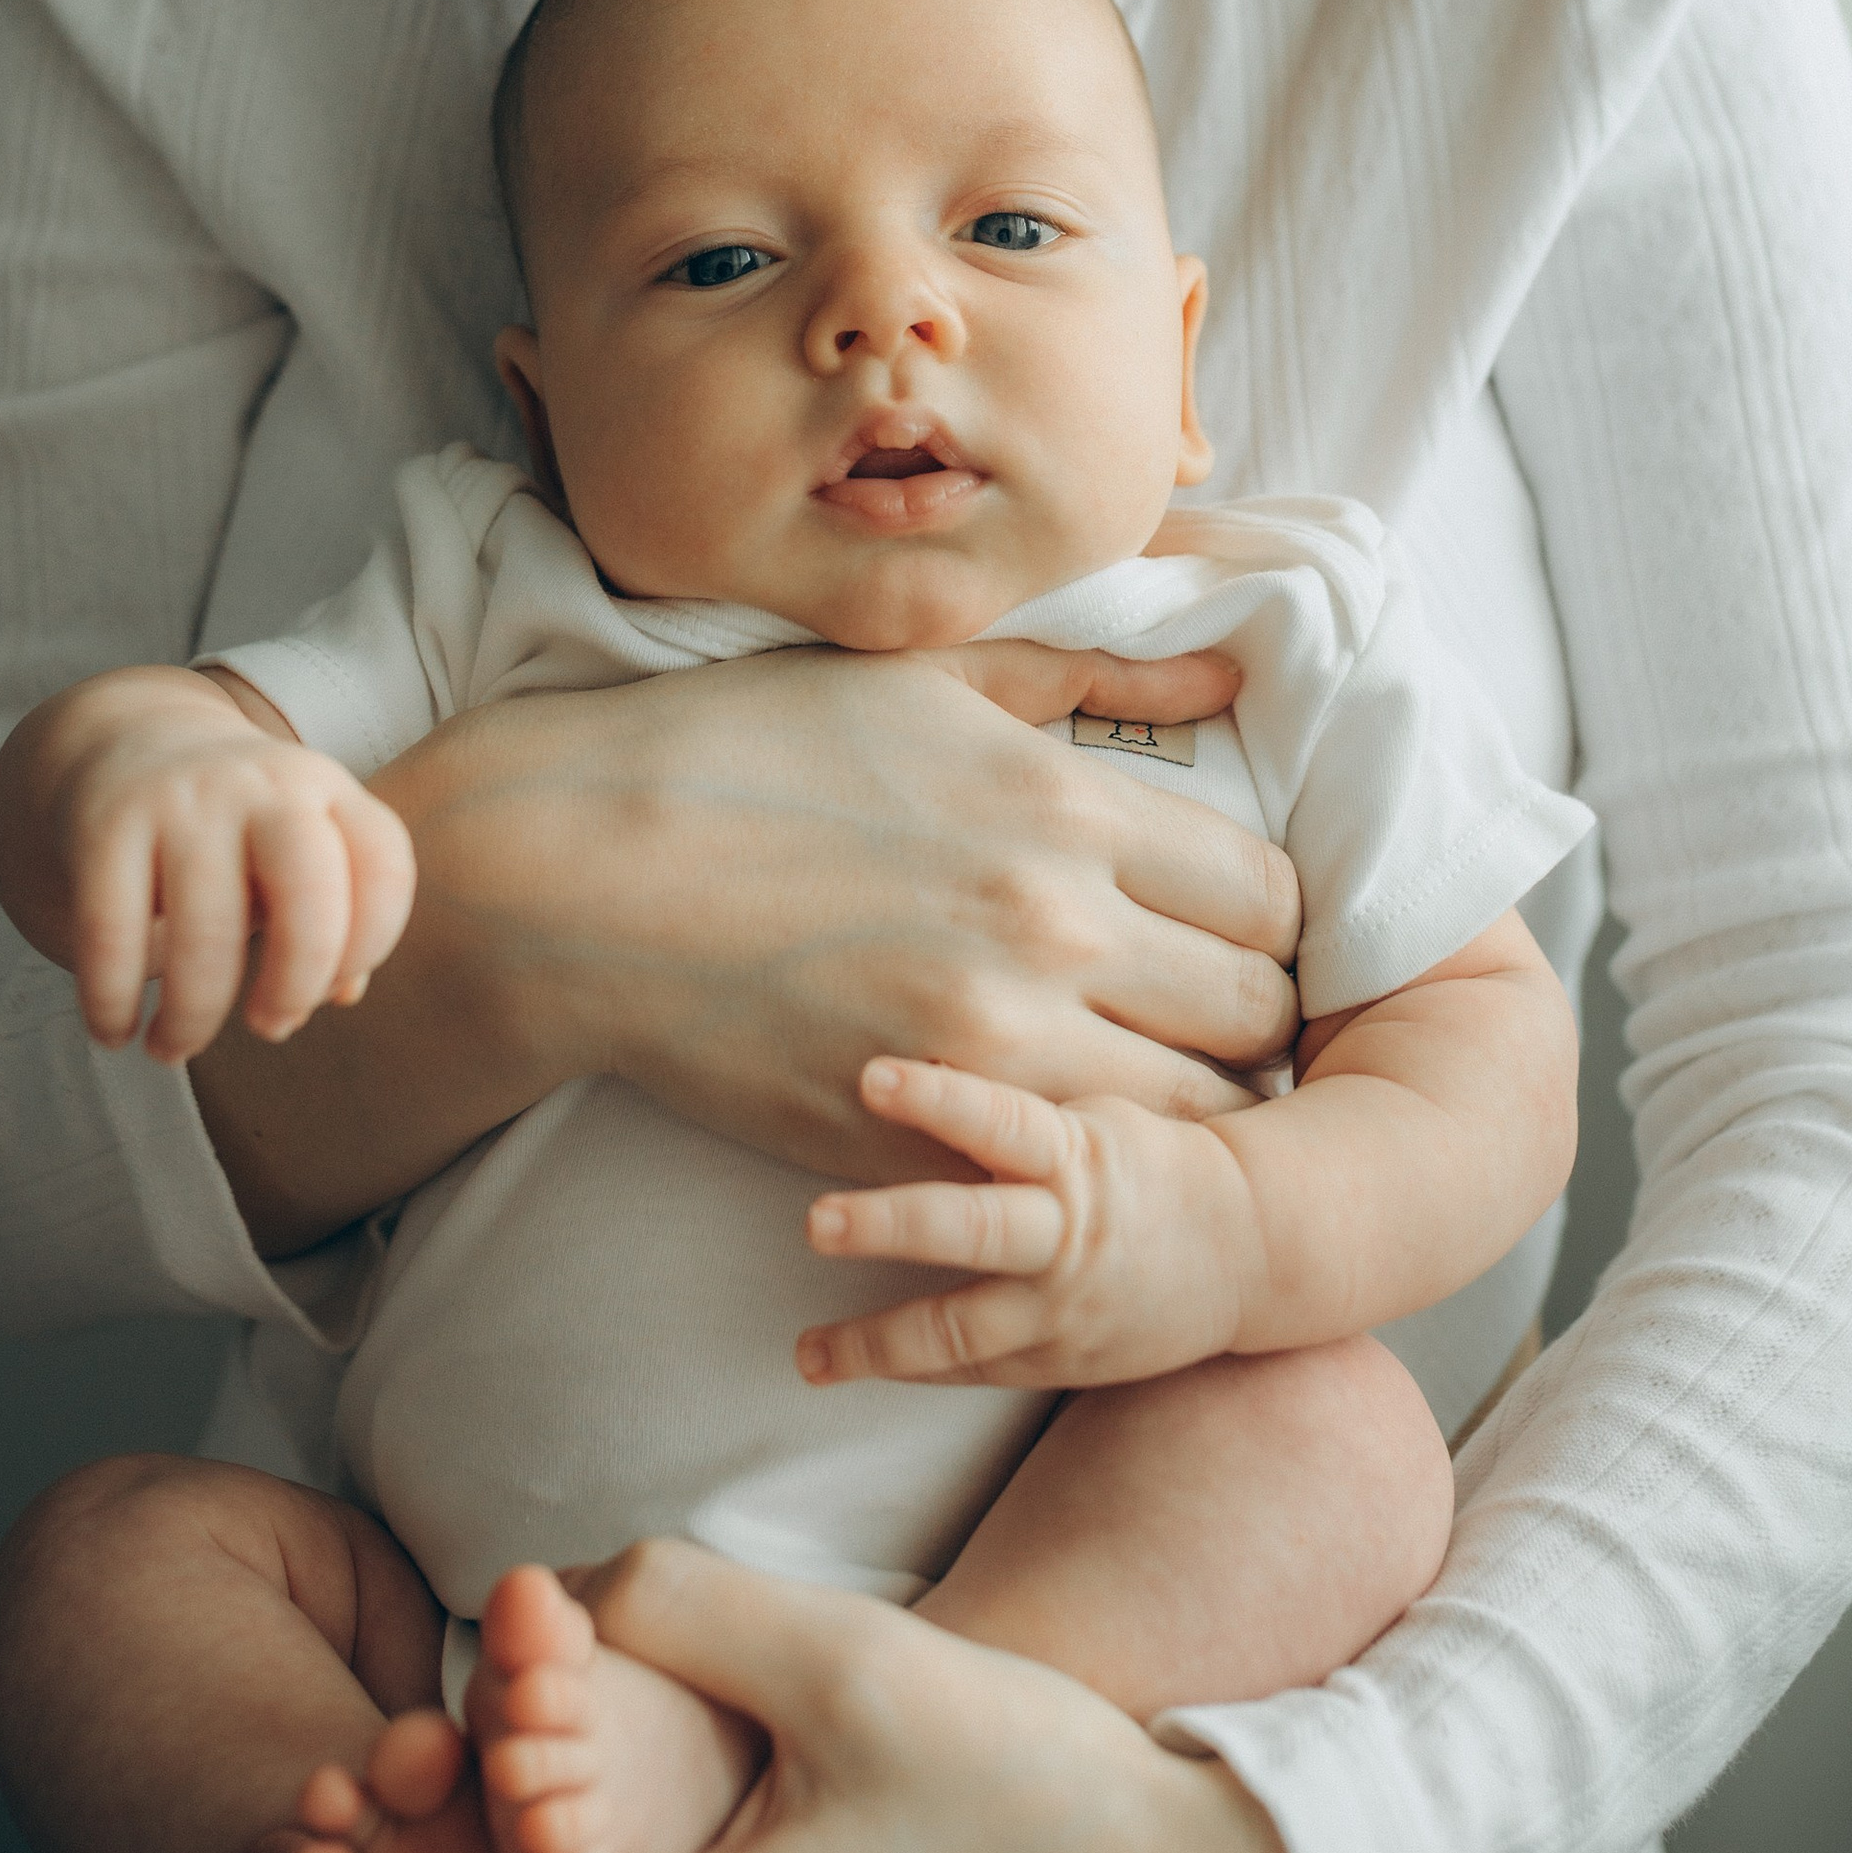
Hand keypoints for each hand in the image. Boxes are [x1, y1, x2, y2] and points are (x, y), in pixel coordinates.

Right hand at [0, 667, 416, 1061]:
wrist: (125, 745)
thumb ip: (336, 920)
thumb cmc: (234, 830)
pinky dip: (110, 998)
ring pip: (204, 930)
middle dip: (297, 982)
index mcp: (326, 790)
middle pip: (309, 891)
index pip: (384, 865)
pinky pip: (111, 931)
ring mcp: (184, 801)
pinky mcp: (108, 824)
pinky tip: (114, 1031)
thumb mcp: (297, 852)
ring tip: (171, 1047)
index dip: (370, 945)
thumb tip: (344, 993)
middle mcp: (263, 787)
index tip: (327, 992)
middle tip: (270, 1028)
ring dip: (192, 1016)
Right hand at [194, 638, 1301, 1256]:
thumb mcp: (928, 680)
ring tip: (1148, 1078)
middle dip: (1252, 1014)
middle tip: (1209, 1013)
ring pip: (1192, 1115)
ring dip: (1189, 1101)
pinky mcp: (917, 1136)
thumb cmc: (748, 752)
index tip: (1236, 928)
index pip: (1272, 894)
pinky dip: (1092, 1159)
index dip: (1272, 920)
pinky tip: (1062, 1127)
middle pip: (1259, 1010)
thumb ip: (1097, 678)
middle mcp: (1051, 930)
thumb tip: (1233, 680)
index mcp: (1064, 806)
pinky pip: (1073, 1174)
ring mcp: (986, 1048)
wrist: (579, 875)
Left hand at [797, 1056, 1262, 1386]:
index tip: (871, 1076)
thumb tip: (921, 1026)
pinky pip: (974, 1368)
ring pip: (961, 1329)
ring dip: (876, 1340)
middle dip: (891, 1226)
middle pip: (971, 1230)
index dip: (939, 1098)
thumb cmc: (1152, 1159)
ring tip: (804, 1351)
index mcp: (1079, 1155)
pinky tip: (842, 1363)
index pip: (1002, 1120)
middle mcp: (1067, 1234)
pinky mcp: (1058, 1360)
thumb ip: (1015, 1101)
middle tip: (815, 1222)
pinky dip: (911, 1365)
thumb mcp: (1101, 1107)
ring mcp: (1061, 1307)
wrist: (1251, 1251)